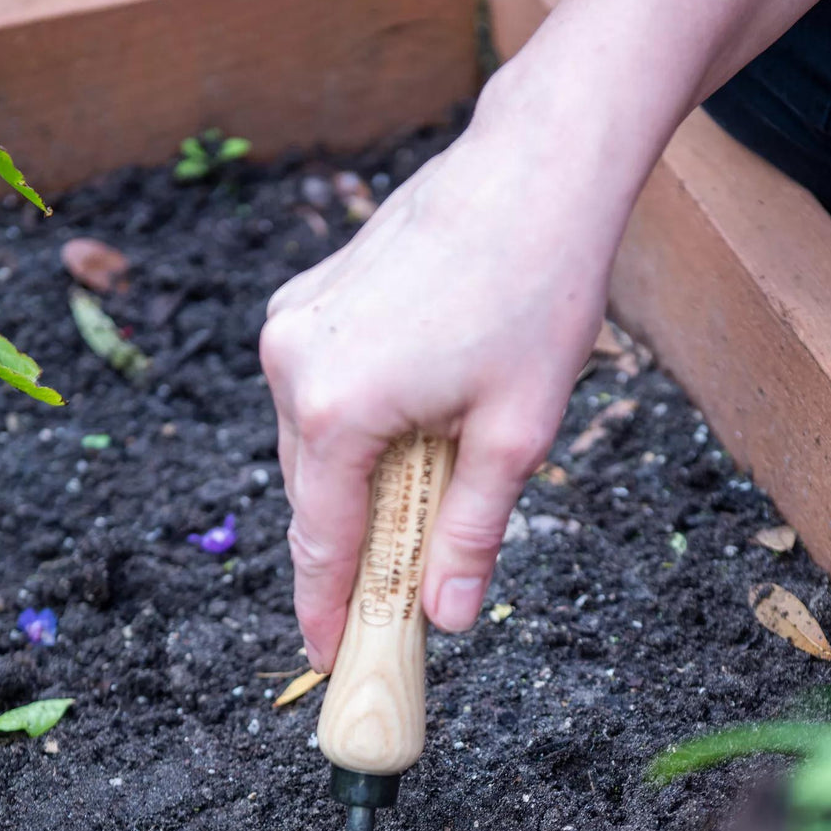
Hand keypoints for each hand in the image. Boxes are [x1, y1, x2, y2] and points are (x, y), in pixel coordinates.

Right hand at [260, 95, 610, 671]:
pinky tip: (409, 435)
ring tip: (420, 508)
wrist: (537, 171)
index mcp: (335, 406)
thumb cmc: (537, 295)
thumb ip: (472, 532)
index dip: (326, 607)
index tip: (328, 659)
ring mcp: (293, 323)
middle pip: (313, 494)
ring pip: (314, 445)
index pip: (320, 539)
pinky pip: (318, 394)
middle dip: (350, 552)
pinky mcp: (309, 299)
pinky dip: (355, 432)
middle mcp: (292, 362)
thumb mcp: (517, 436)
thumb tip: (445, 616)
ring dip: (358, 487)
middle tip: (390, 606)